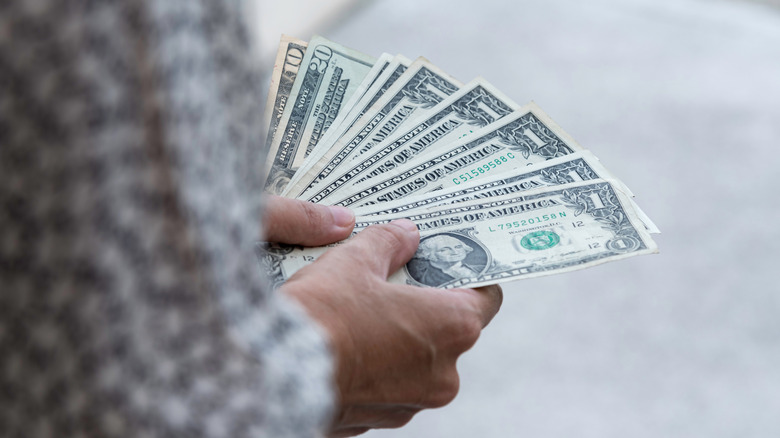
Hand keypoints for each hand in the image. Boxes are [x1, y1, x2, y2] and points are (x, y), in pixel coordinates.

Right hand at [267, 201, 501, 436]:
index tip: (446, 261)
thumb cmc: (324, 313)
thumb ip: (389, 242)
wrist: (272, 371)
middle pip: (448, 329)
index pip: (486, 296)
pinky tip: (343, 344)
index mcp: (452, 328)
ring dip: (397, 337)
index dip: (468, 274)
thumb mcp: (356, 259)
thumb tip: (405, 234)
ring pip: (415, 360)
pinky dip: (373, 365)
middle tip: (393, 279)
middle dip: (423, 305)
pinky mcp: (376, 421)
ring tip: (359, 311)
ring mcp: (410, 404)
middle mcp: (442, 374)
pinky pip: (386, 385)